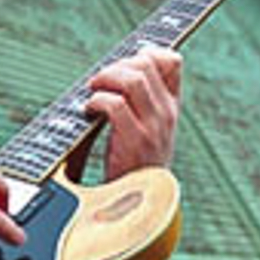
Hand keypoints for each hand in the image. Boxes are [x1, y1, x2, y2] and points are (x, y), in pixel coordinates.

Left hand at [82, 48, 181, 180]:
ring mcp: (154, 127)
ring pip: (133, 78)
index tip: (122, 63)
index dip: (145, 53)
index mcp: (170, 109)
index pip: (171, 62)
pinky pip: (115, 104)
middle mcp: (167, 115)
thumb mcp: (145, 133)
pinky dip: (96, 101)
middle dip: (116, 65)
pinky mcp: (136, 141)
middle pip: (146, 63)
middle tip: (98, 82)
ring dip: (105, 78)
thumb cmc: (131, 168)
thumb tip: (111, 73)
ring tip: (92, 92)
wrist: (136, 207)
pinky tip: (88, 112)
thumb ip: (137, 105)